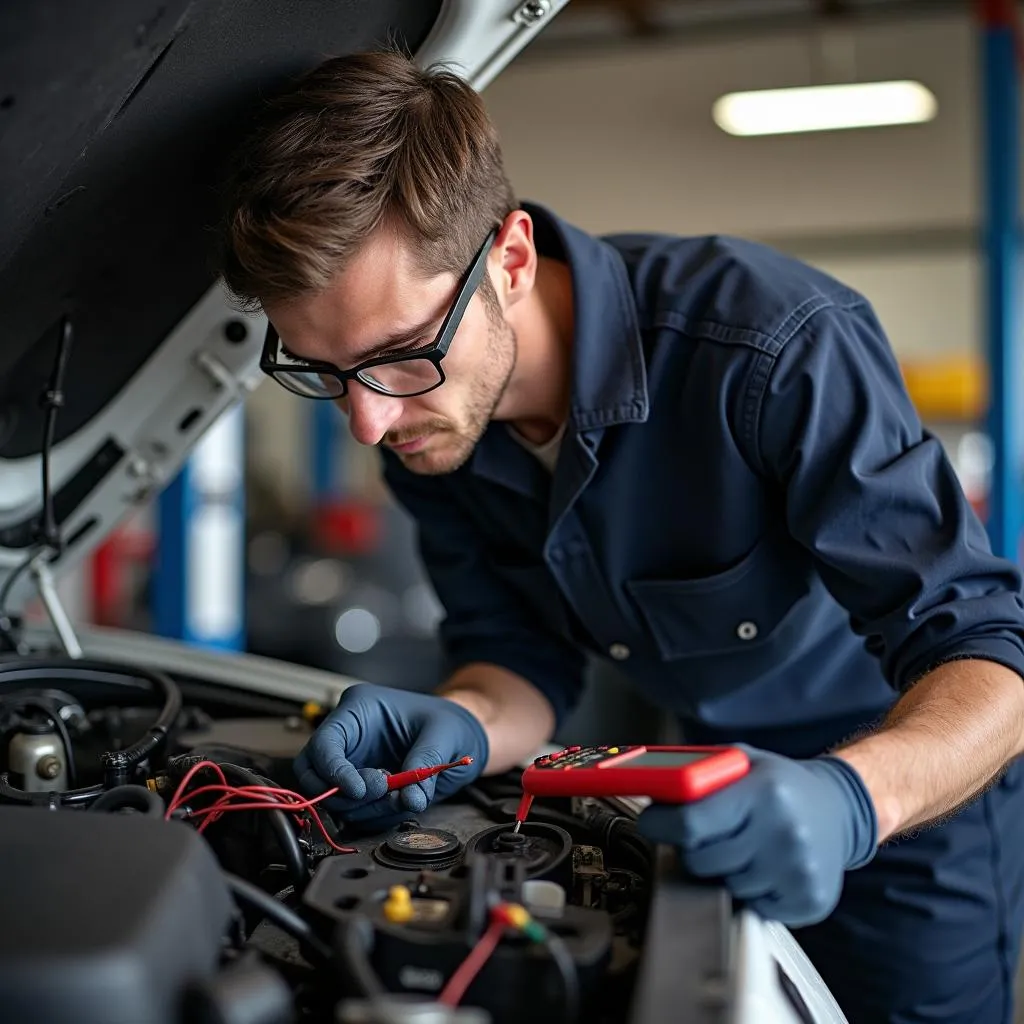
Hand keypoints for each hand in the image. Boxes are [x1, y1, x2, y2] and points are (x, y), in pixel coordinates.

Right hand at [293, 683, 487, 824]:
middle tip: (383, 792)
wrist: (461, 736)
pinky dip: (375, 814)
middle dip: (345, 793)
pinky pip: (355, 811)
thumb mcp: (444, 733)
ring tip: (400, 796)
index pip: (325, 742)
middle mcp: (350, 737)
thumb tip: (410, 798)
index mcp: (359, 709)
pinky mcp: (362, 786)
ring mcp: (353, 763)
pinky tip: (399, 801)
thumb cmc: (450, 721)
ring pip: (334, 798)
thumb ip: (425, 762)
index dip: (333, 770)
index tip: (357, 790)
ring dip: (365, 807)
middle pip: (315, 774)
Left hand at [636, 747, 877, 925]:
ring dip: (723, 869)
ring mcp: (798, 871)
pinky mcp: (808, 901)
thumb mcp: (743, 761)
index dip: (661, 825)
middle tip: (702, 834)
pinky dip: (750, 889)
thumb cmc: (781, 785)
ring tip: (742, 845)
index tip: (650, 823)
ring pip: (725, 885)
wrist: (839, 809)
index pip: (691, 823)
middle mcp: (783, 832)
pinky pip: (752, 905)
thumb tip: (650, 784)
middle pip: (701, 860)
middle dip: (691, 847)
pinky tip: (763, 865)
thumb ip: (700, 771)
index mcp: (763, 792)